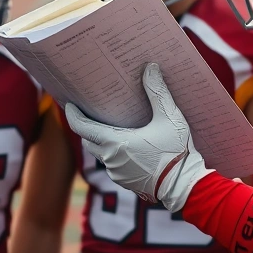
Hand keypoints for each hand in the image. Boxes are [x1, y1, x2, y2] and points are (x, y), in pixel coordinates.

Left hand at [65, 63, 212, 212]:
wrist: (184, 186)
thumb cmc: (176, 151)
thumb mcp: (169, 117)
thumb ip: (158, 92)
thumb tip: (150, 67)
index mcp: (115, 143)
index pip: (82, 128)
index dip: (72, 115)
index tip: (68, 105)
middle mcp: (110, 160)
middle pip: (89, 140)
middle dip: (88, 128)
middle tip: (92, 113)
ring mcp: (117, 174)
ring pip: (101, 154)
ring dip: (103, 142)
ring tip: (112, 128)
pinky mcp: (125, 182)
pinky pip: (113, 165)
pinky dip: (115, 155)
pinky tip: (127, 147)